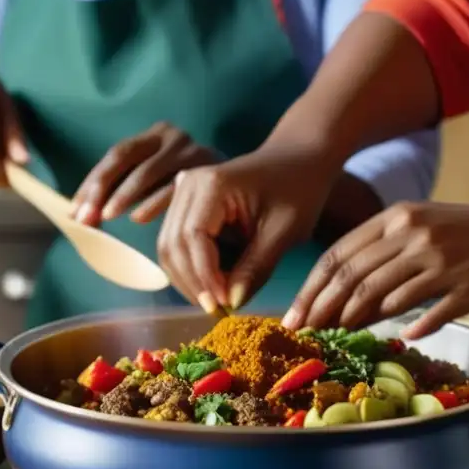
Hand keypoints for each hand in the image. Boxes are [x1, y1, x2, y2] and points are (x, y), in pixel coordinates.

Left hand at [70, 122, 220, 226]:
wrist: (256, 180)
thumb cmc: (196, 192)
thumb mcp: (159, 185)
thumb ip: (127, 194)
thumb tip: (80, 215)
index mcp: (156, 135)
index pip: (116, 155)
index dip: (92, 182)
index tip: (75, 210)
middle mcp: (173, 136)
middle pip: (126, 157)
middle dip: (102, 189)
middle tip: (86, 216)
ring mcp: (191, 149)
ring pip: (148, 171)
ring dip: (124, 196)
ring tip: (106, 217)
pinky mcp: (209, 167)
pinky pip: (173, 186)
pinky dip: (153, 202)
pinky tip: (137, 218)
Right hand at [136, 143, 339, 312]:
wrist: (300, 157)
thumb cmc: (299, 188)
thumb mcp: (284, 231)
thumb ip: (256, 267)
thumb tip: (232, 303)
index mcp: (212, 185)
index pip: (193, 239)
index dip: (205, 278)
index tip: (225, 305)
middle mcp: (188, 184)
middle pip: (173, 245)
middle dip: (193, 284)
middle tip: (219, 311)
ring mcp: (183, 191)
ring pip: (168, 247)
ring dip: (187, 280)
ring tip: (216, 302)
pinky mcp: (187, 202)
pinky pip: (176, 241)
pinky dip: (189, 268)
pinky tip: (211, 286)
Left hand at [282, 202, 468, 338]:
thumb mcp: (431, 230)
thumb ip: (390, 255)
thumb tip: (350, 298)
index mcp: (401, 216)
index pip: (340, 254)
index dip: (312, 288)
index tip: (294, 315)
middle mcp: (416, 233)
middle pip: (353, 277)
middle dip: (322, 310)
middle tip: (305, 335)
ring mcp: (442, 259)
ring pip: (383, 296)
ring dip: (356, 323)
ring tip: (340, 340)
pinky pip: (428, 313)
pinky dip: (411, 328)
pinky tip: (401, 341)